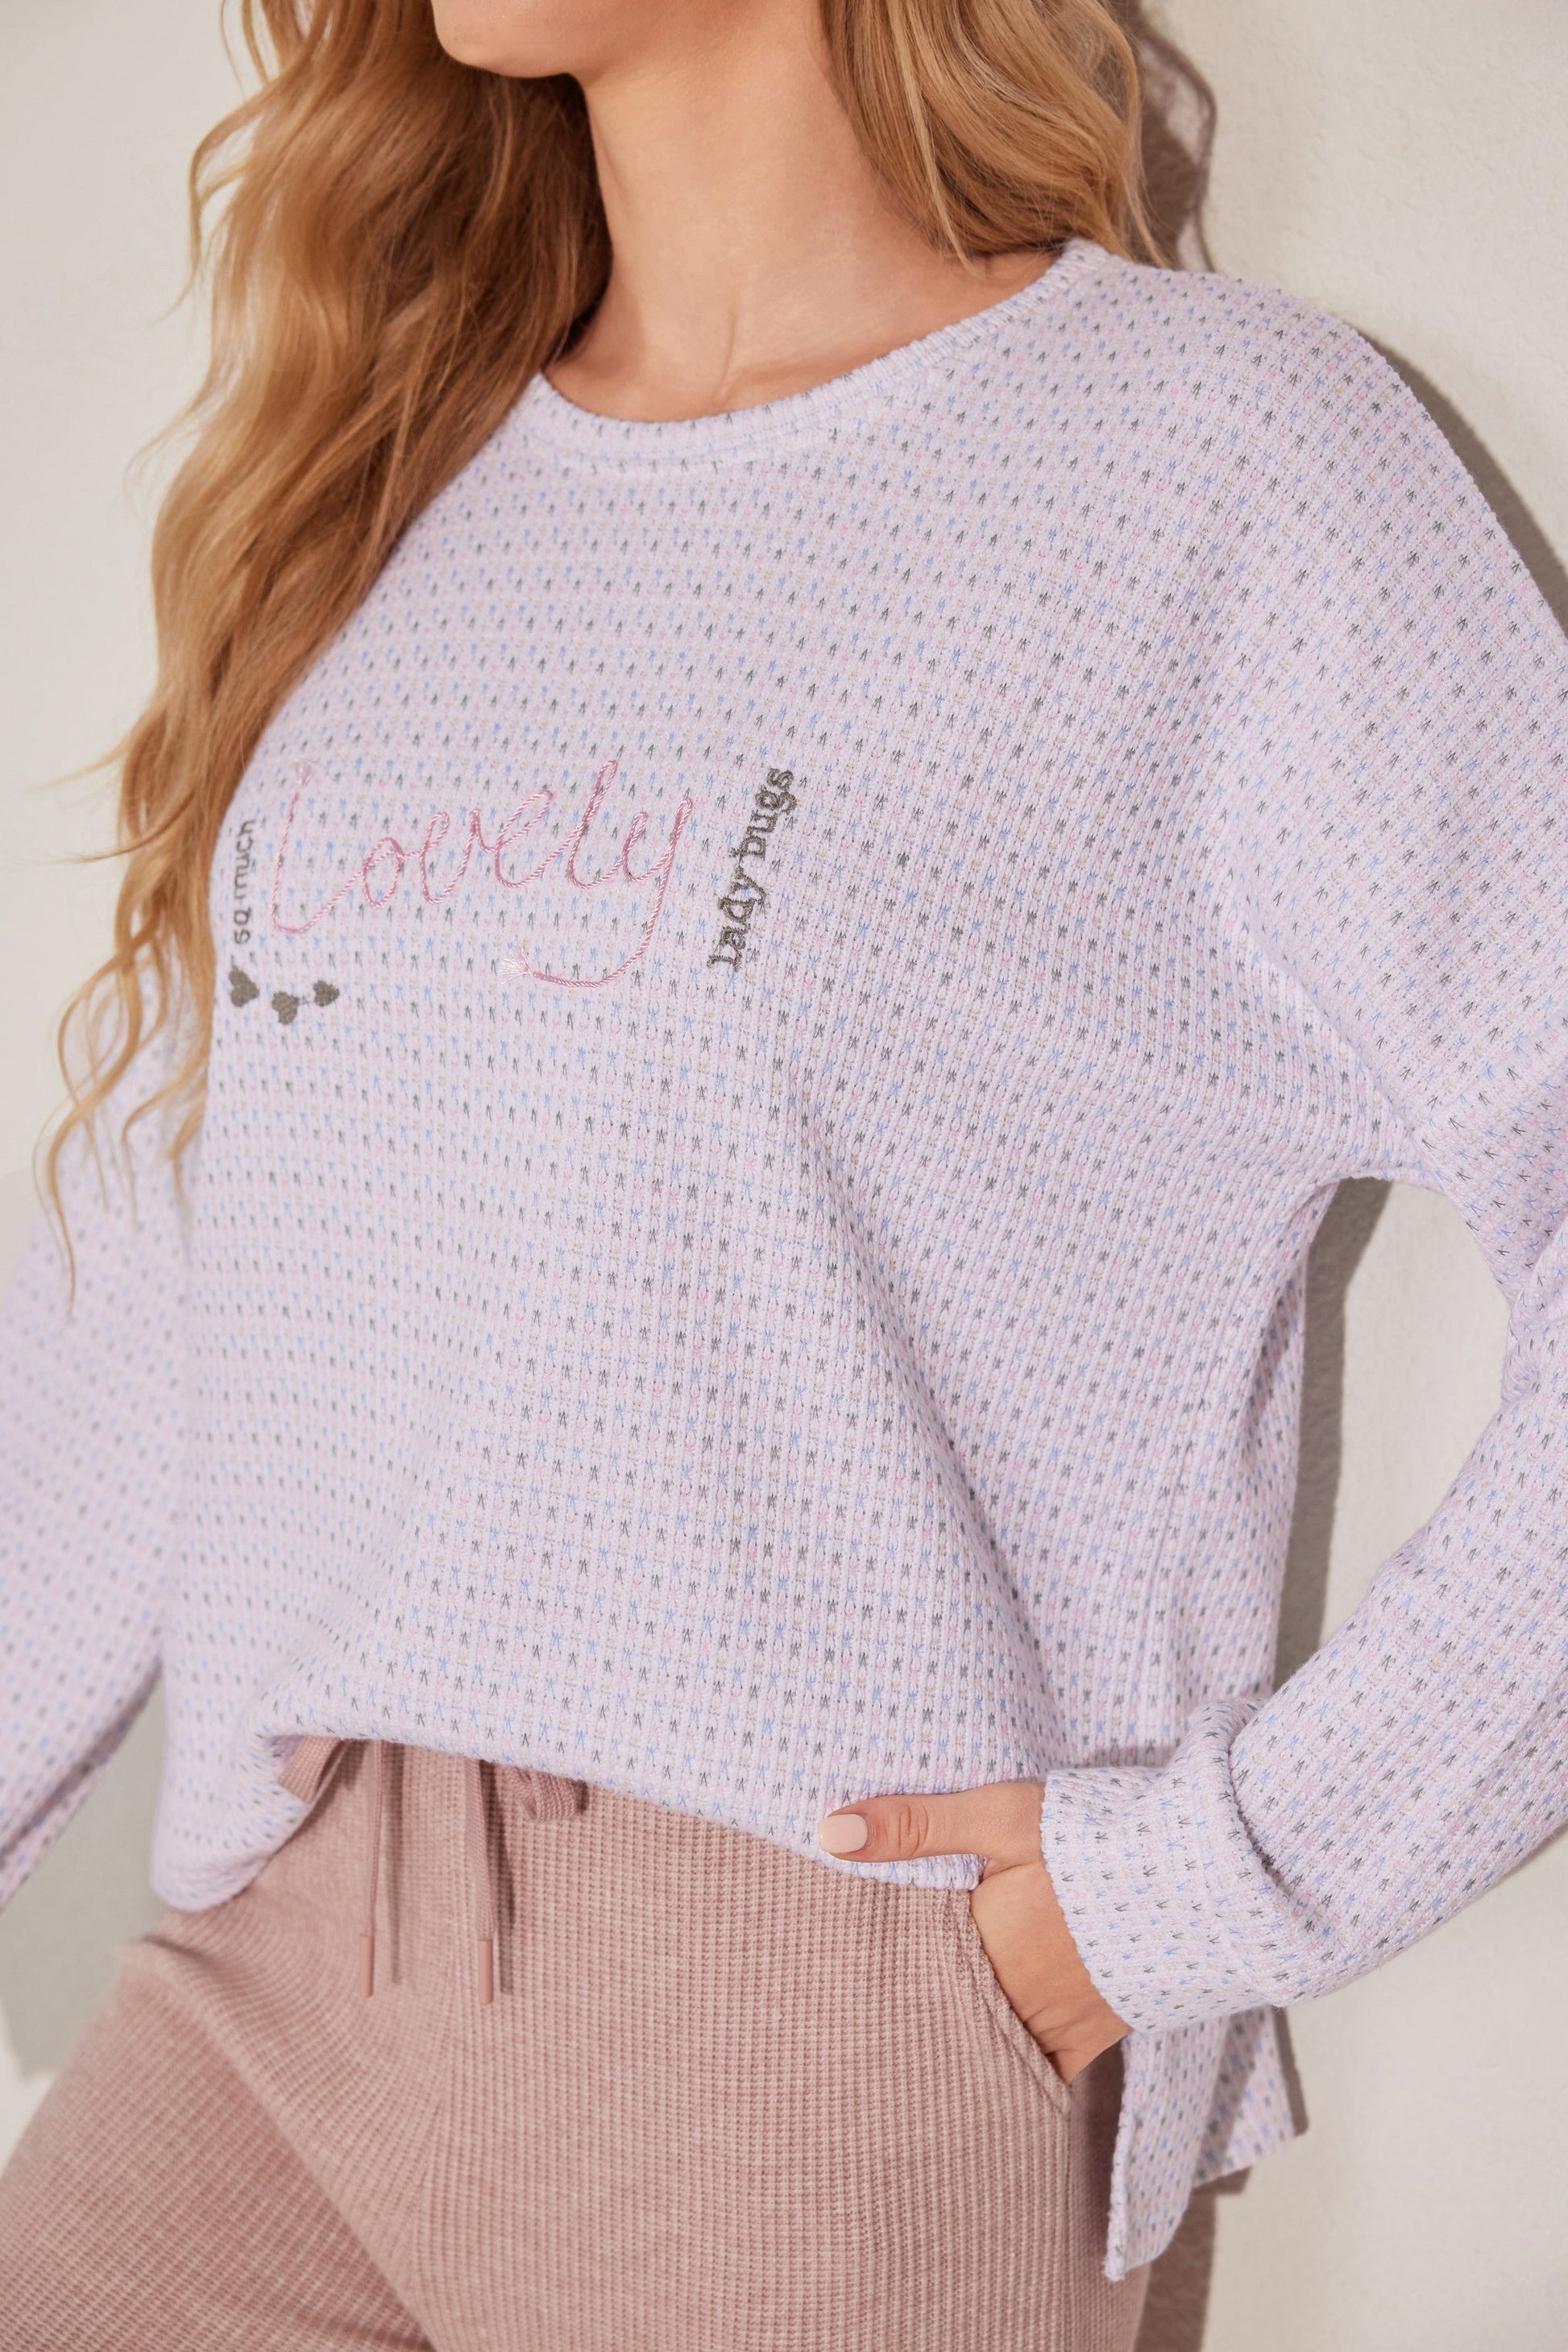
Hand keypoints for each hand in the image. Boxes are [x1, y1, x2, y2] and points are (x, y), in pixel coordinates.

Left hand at [818, 1780, 1128, 2082]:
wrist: (1200, 1878)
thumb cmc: (1094, 1838)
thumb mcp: (1001, 1815)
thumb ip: (915, 1825)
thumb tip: (828, 1833)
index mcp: (976, 1946)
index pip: (903, 1969)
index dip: (874, 1966)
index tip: (839, 1968)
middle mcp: (1008, 2000)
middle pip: (939, 2019)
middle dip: (904, 2016)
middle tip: (856, 2023)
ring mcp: (1053, 2027)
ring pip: (982, 2056)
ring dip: (951, 2048)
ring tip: (905, 2053)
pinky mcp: (1092, 2039)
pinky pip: (1037, 2078)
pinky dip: (1008, 2079)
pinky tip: (981, 2086)